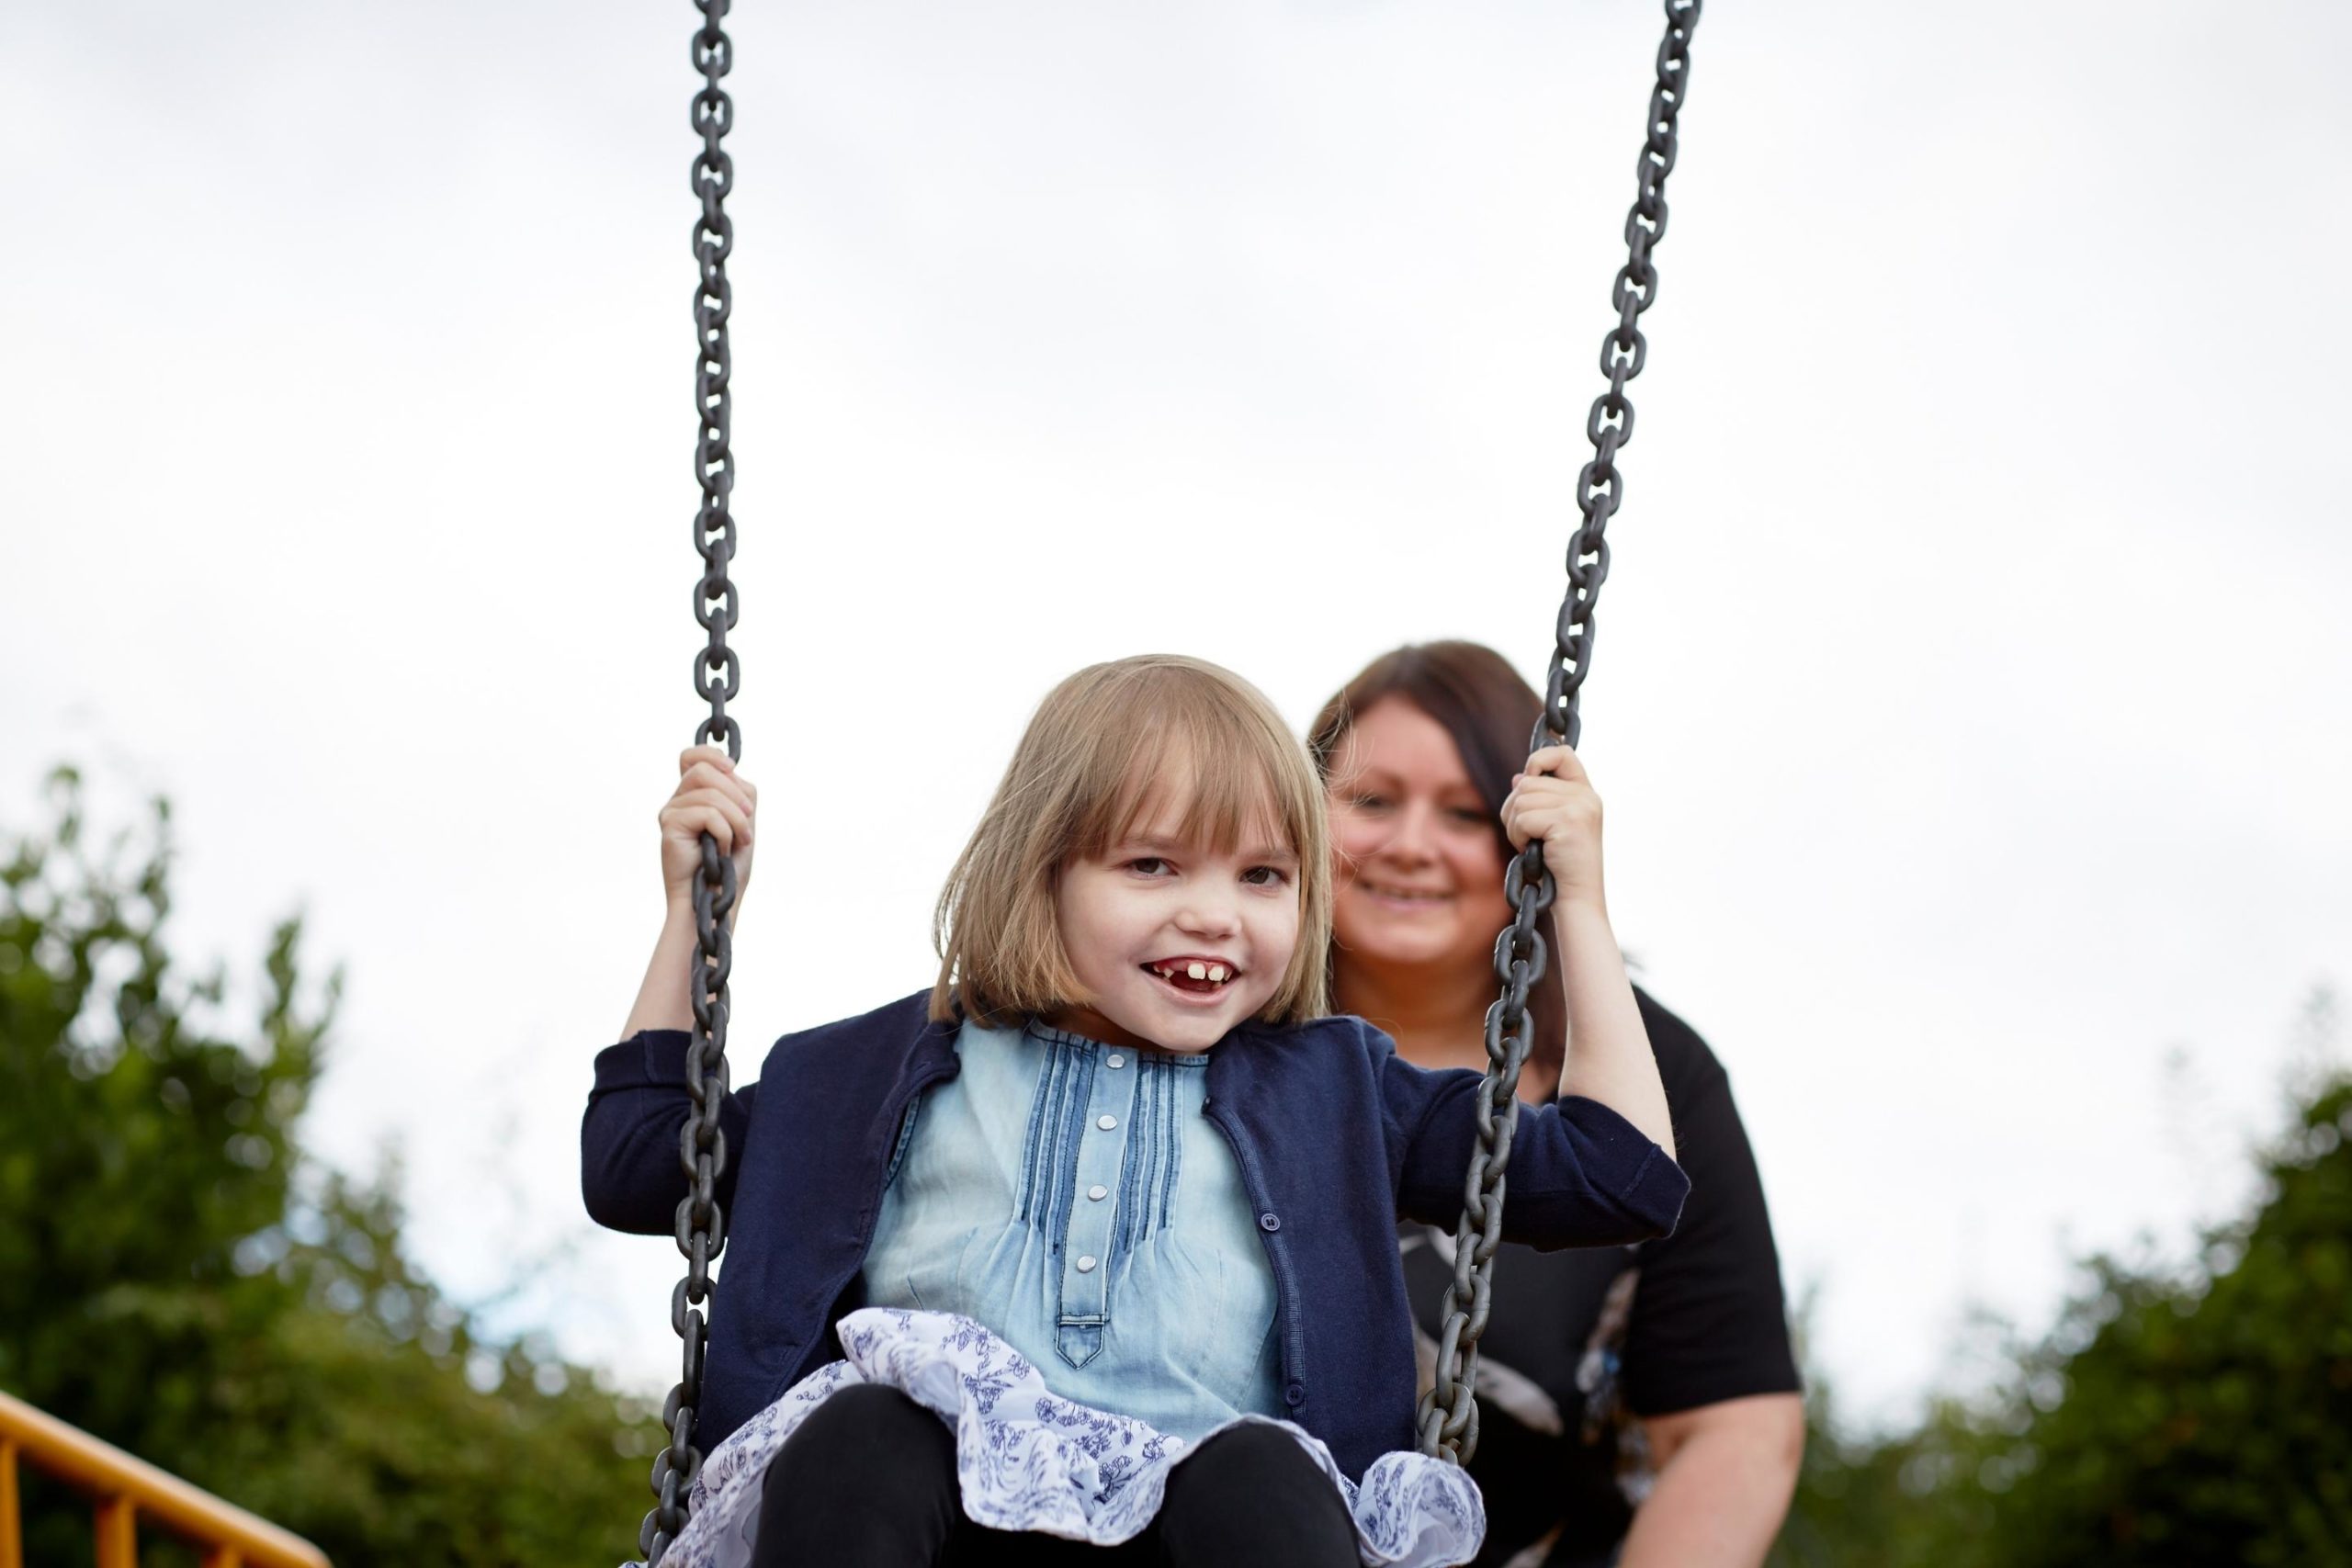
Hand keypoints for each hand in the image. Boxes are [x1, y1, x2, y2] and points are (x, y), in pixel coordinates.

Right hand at [658, 745, 757, 916]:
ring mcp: (671, 812)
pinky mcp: (669, 826)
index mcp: (693, 796)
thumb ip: (738, 792)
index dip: (711, 754)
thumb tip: (730, 769)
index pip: (691, 757)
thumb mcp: (743, 821)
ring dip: (736, 819)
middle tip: (747, 823)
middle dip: (736, 795)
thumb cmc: (728, 867)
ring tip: (738, 841)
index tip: (732, 768)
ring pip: (711, 793)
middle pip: (705, 770)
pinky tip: (722, 851)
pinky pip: (708, 814)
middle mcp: (678, 801)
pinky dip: (726, 832)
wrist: (715, 899)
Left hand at [1502, 744, 1605, 915]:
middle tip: (1525, 836)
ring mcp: (1580, 807)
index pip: (1562, 753)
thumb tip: (1519, 776)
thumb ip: (1541, 800)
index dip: (1538, 760)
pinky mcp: (1568, 822)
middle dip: (1514, 809)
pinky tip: (1531, 852)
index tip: (1528, 781)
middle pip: (1528, 781)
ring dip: (1514, 826)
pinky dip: (1517, 837)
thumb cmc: (1560, 868)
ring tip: (1530, 846)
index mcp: (1586, 793)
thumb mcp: (1551, 827)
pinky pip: (1522, 819)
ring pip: (1521, 799)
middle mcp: (1587, 796)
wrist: (1577, 900)